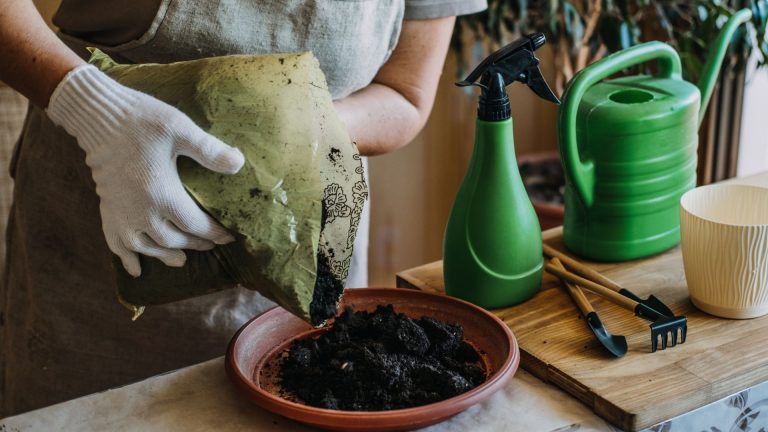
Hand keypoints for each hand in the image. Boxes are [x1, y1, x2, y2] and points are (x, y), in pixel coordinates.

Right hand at [47, 65, 244, 276]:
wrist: (99, 118)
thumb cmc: (142, 121)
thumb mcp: (180, 130)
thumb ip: (210, 150)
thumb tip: (240, 163)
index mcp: (163, 195)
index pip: (195, 225)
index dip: (215, 234)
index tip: (230, 237)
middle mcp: (141, 211)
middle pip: (173, 240)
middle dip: (194, 244)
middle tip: (210, 245)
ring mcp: (121, 214)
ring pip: (146, 247)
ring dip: (165, 256)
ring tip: (181, 261)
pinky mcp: (107, 209)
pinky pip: (116, 243)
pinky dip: (127, 258)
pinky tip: (136, 269)